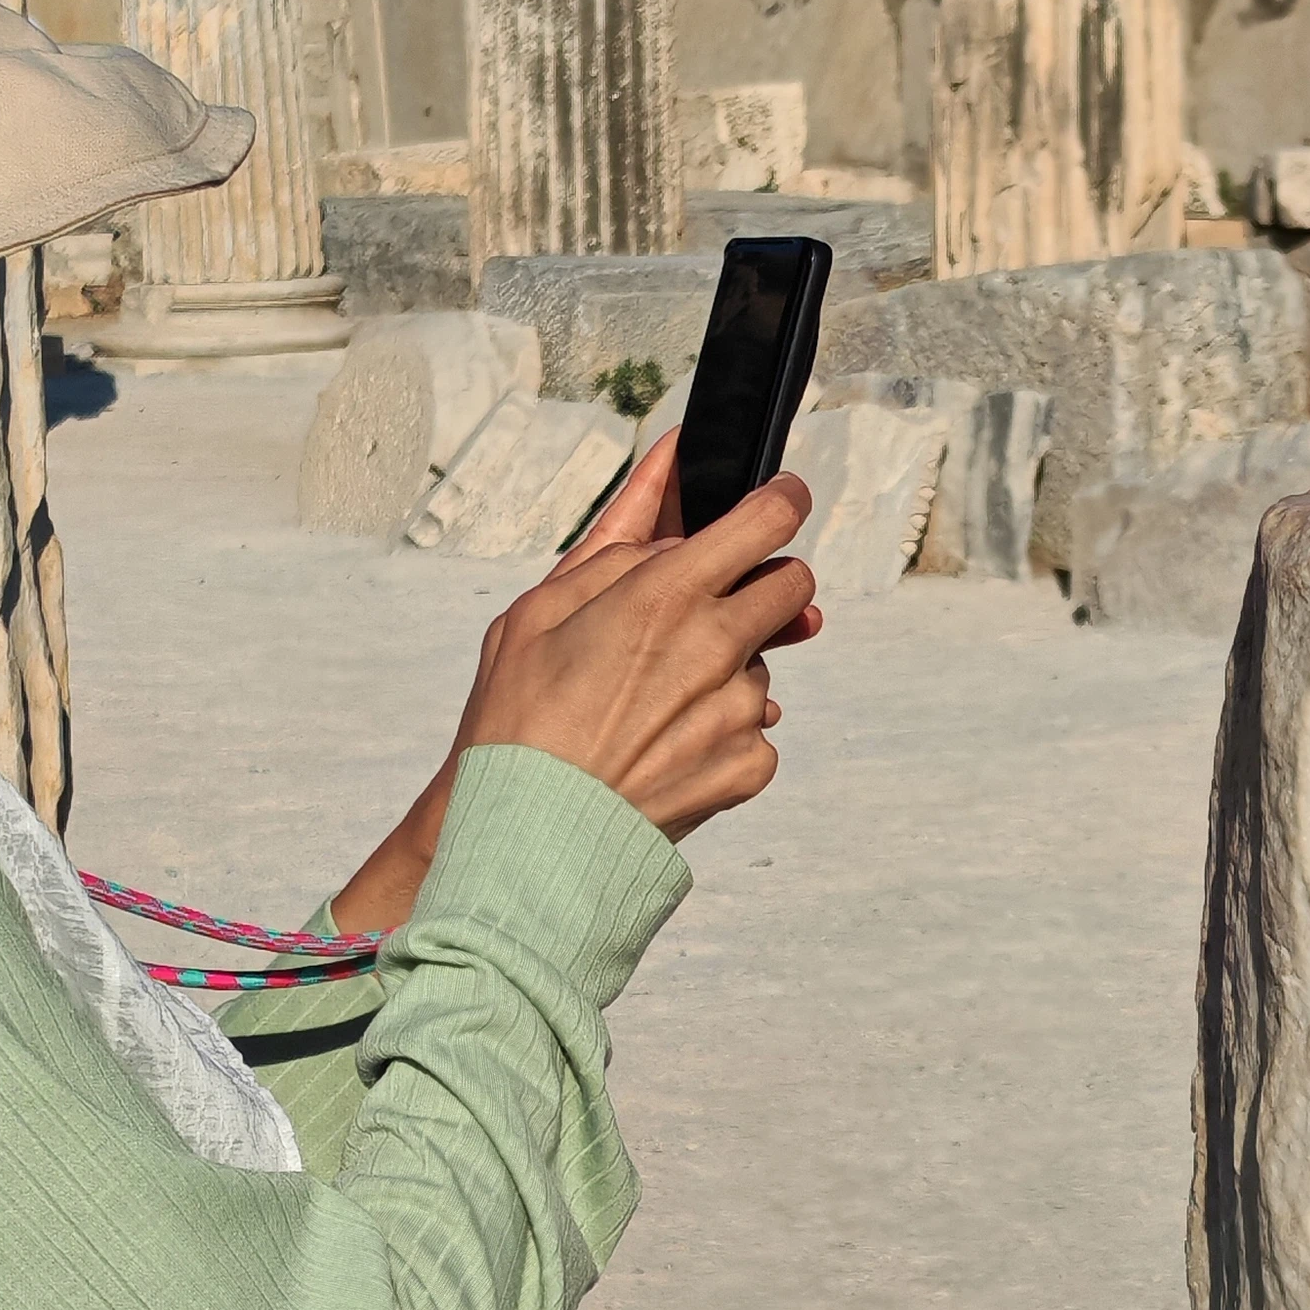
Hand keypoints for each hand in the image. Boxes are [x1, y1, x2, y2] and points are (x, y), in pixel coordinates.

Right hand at [333, 432, 822, 932]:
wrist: (526, 837)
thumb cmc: (518, 719)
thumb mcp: (541, 607)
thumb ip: (619, 540)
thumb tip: (667, 472)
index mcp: (668, 594)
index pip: (768, 522)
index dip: (782, 501)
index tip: (782, 498)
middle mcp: (718, 647)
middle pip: (791, 587)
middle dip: (762, 584)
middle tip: (709, 605)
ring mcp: (740, 711)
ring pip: (761, 663)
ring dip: (725, 668)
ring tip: (648, 704)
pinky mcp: (748, 766)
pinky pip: (754, 729)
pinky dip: (720, 732)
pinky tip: (662, 747)